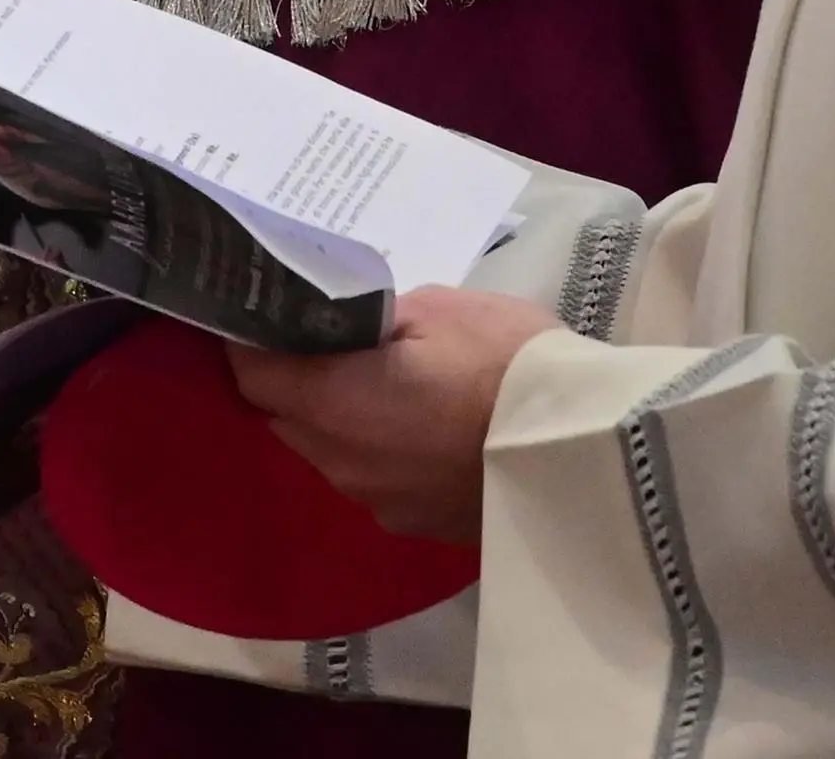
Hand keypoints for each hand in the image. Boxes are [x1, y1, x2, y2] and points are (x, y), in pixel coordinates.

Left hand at [229, 287, 562, 545]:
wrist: (584, 449)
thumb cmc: (507, 363)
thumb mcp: (441, 308)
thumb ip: (374, 317)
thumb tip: (349, 328)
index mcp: (332, 403)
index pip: (252, 375)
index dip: (250, 342)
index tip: (263, 314)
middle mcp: (340, 463)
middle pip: (286, 417)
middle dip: (295, 380)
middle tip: (327, 339)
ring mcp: (378, 502)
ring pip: (330, 454)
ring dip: (338, 420)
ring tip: (381, 382)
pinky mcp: (416, 526)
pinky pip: (374, 480)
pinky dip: (380, 452)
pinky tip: (421, 427)